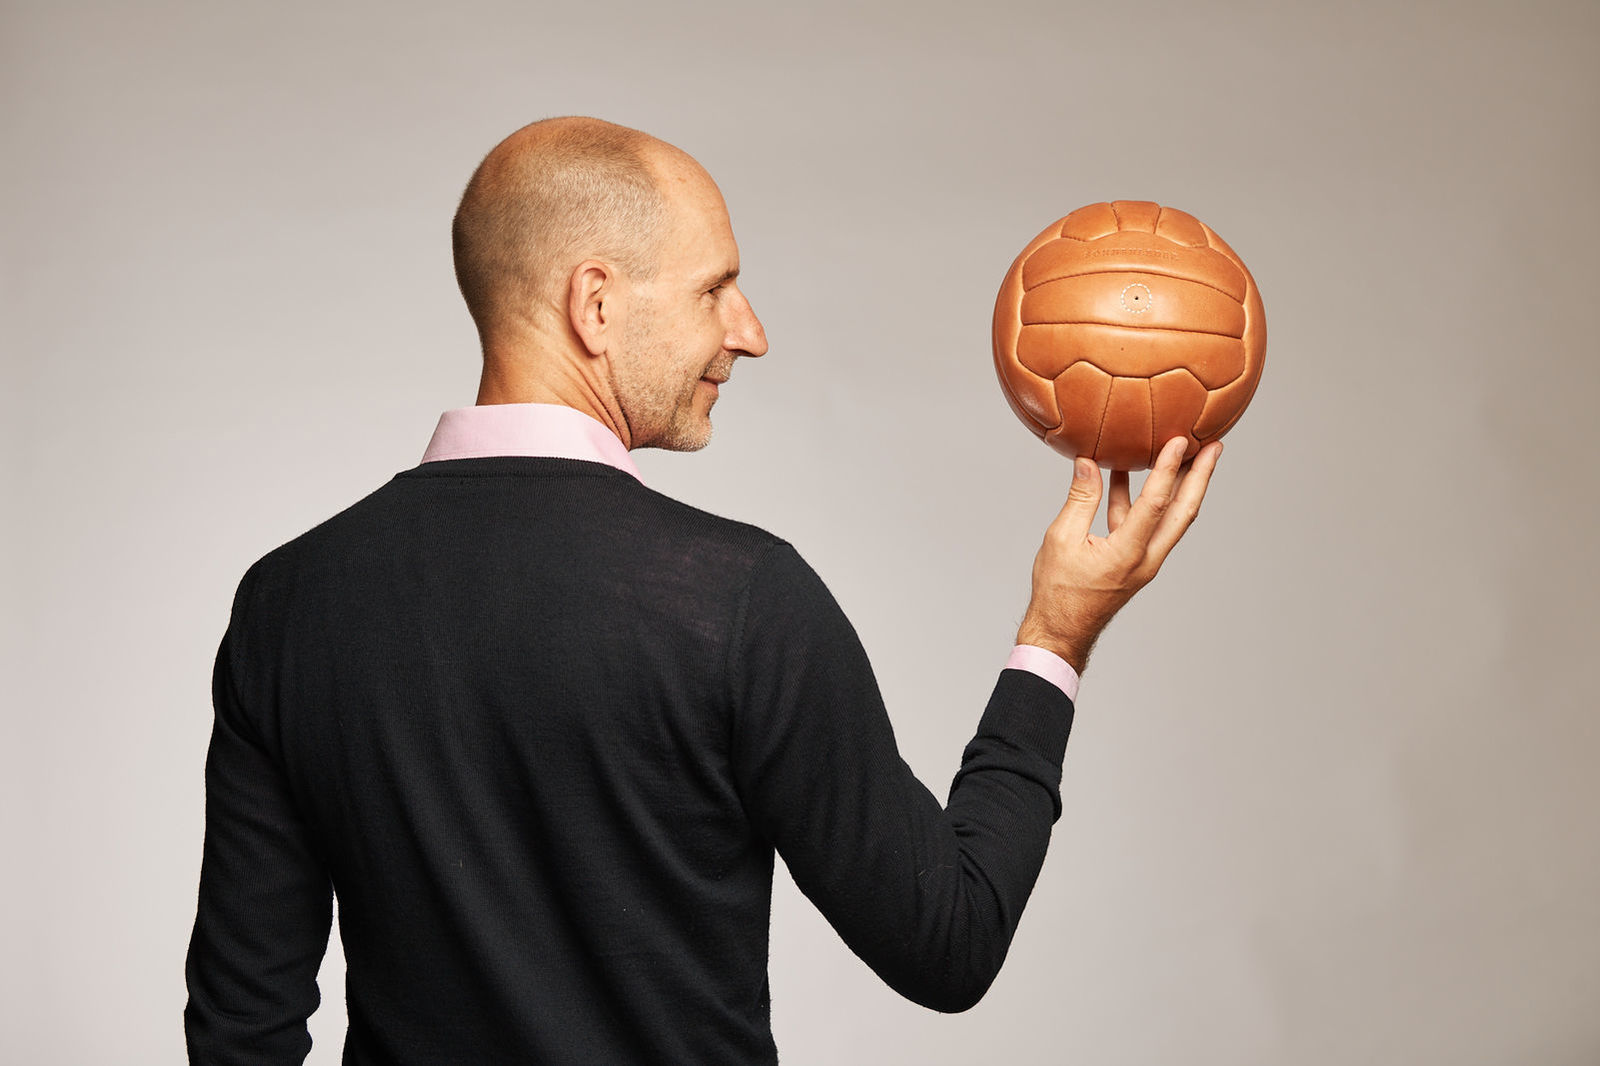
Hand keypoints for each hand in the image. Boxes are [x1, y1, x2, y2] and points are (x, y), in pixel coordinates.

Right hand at [1015, 436, 1223, 674]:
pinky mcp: (1136, 561)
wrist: (1061, 631)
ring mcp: (1144, 561)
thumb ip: (1080, 499)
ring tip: (1187, 454)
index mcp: (1128, 553)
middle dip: (1201, 476)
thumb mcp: (1061, 539)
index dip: (1169, 468)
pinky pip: (1147, 524)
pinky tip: (1128, 475)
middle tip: (1215, 446)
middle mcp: (1146, 558)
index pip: (1157, 503)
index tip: (1181, 440)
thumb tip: (1088, 462)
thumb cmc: (1058, 592)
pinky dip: (1143, 499)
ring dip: (1179, 485)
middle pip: (1184, 511)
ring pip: (1170, 518)